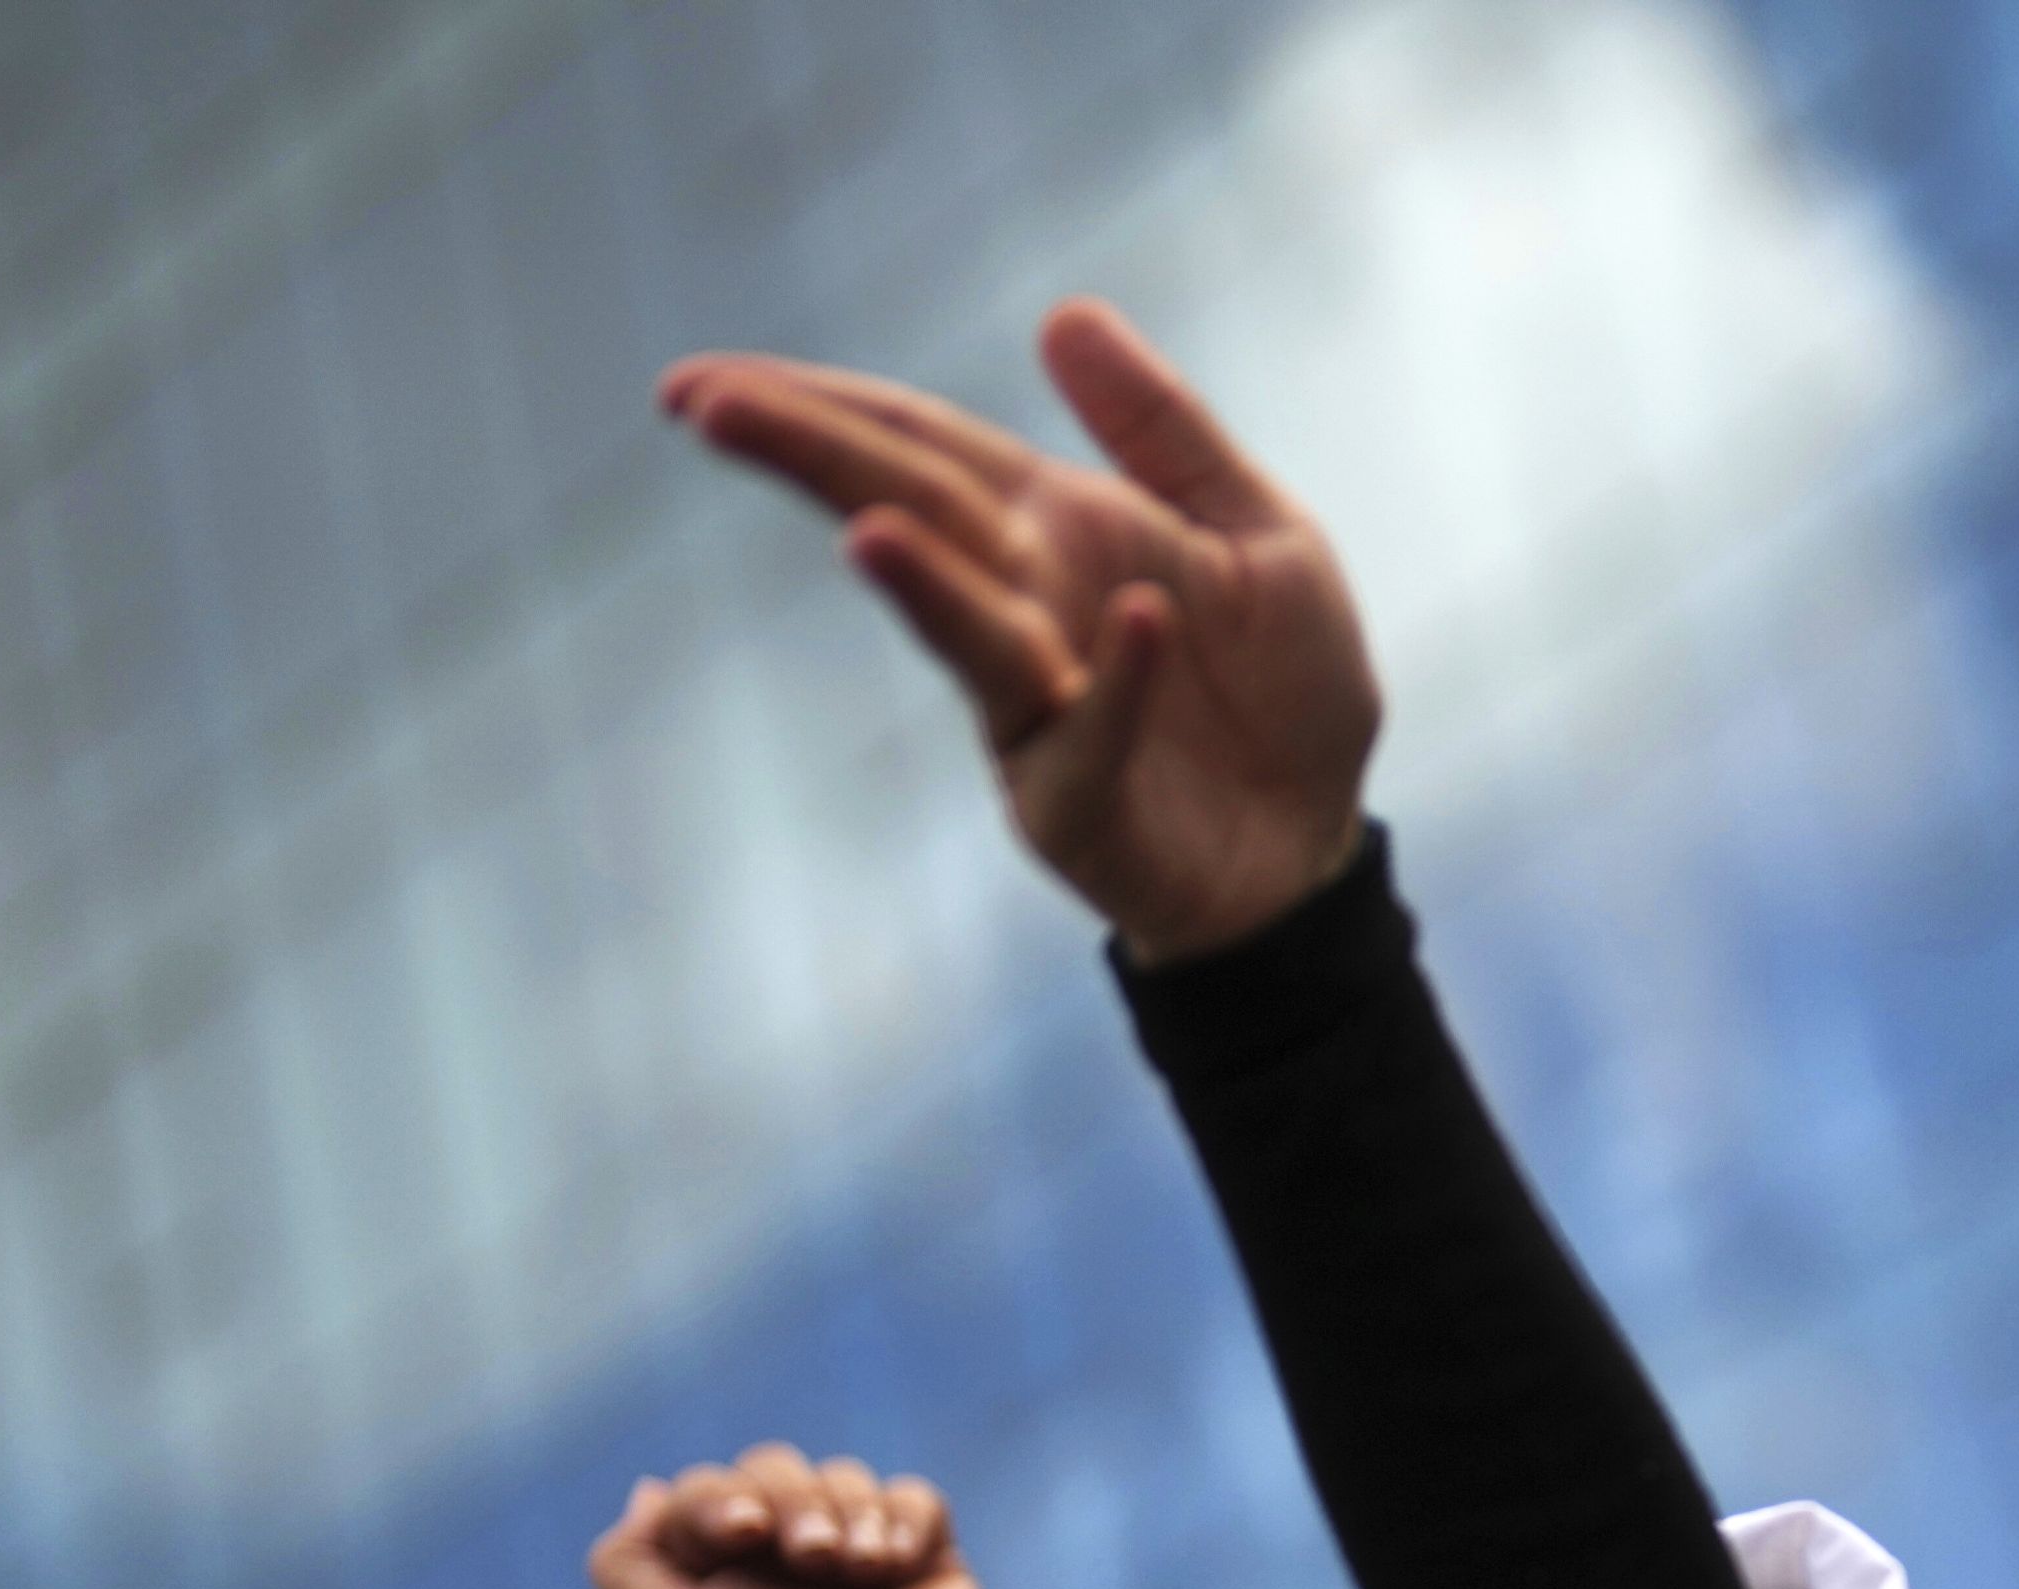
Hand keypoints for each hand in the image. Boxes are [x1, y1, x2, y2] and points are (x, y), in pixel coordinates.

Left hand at [588, 1449, 1000, 1588]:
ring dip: (850, 1519)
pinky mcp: (919, 1548)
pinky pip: (912, 1497)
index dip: (720, 1499)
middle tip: (813, 1561)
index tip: (745, 1535)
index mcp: (722, 1567)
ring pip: (843, 1476)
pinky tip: (896, 1568)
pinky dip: (904, 1524)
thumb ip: (626, 1565)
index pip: (706, 1486)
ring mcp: (854, 1546)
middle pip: (772, 1466)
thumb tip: (647, 1493)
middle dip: (793, 1505)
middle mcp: (783, 1551)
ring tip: (863, 1573)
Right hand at [666, 302, 1379, 962]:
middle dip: (812, 457)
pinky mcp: (1083, 805)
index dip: (818, 402)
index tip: (703, 380)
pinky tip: (1138, 621)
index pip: (918, 443)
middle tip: (704, 405)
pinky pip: (1095, 738)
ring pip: (972, 636)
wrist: (1315, 845)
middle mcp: (1025, 609)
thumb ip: (1162, 428)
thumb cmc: (1280, 688)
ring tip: (868, 532)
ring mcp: (1040, 712)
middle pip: (909, 513)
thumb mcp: (1257, 527)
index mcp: (1053, 527)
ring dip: (926, 585)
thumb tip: (1062, 314)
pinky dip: (1118, 683)